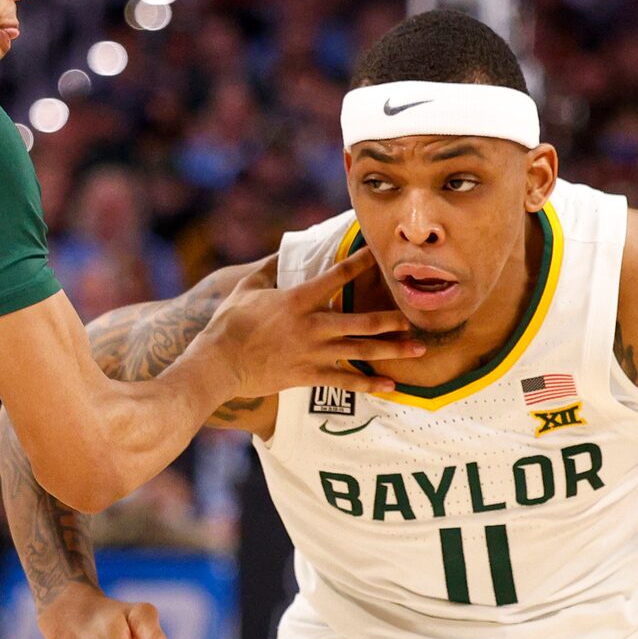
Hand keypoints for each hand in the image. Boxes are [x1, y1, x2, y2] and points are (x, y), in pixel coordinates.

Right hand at [201, 243, 422, 399]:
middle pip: (361, 321)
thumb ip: (268, 269)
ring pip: (360, 351)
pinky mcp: (308, 375)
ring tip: (418, 348)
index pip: (337, 276)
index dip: (361, 263)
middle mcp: (312, 326)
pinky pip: (345, 382)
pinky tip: (390, 386)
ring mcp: (312, 353)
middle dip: (392, 319)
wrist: (219, 363)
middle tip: (416, 318)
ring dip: (392, 349)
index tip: (381, 254)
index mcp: (298, 299)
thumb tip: (281, 252)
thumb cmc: (229, 323)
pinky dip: (369, 385)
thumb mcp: (247, 288)